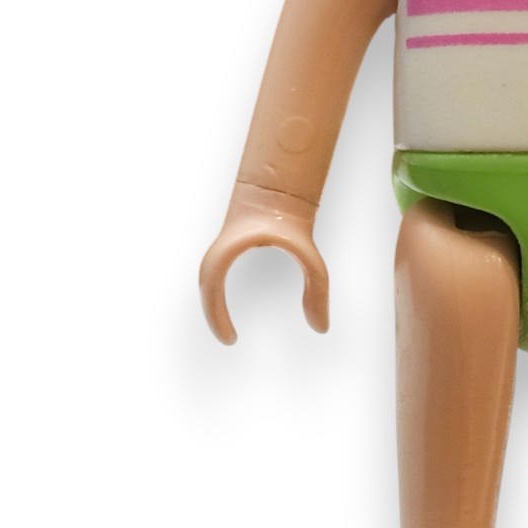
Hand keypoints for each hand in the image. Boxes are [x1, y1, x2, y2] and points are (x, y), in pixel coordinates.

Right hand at [199, 182, 329, 341]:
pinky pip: (217, 275)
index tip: (232, 340)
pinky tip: (230, 309)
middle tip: (230, 340)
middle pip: (205, 285)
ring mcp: (222, 247)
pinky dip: (219, 295)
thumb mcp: (309, 257)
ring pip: (208, 281)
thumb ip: (318, 289)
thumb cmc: (293, 220)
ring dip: (214, 304)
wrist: (279, 186)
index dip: (216, 316)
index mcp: (231, 247)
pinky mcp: (228, 248)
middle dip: (213, 314)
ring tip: (229, 330)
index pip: (211, 286)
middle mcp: (221, 249)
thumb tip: (322, 328)